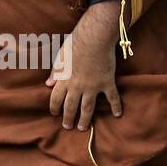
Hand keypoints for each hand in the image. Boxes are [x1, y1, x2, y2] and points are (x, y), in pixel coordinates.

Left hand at [45, 0, 122, 130]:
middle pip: (71, 107)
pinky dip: (115, 106)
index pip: (56, 98)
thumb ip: (55, 72)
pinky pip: (111, 97)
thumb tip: (48, 84)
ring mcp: (93, 86)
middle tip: (68, 127)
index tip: (55, 113)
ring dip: (85, 119)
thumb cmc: (75, 44)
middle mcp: (77, 86)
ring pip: (88, 107)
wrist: (94, 37)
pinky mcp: (106, 82)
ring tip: (83, 128)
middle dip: (68, 118)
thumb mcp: (60, 57)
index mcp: (64, 79)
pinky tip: (117, 114)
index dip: (54, 107)